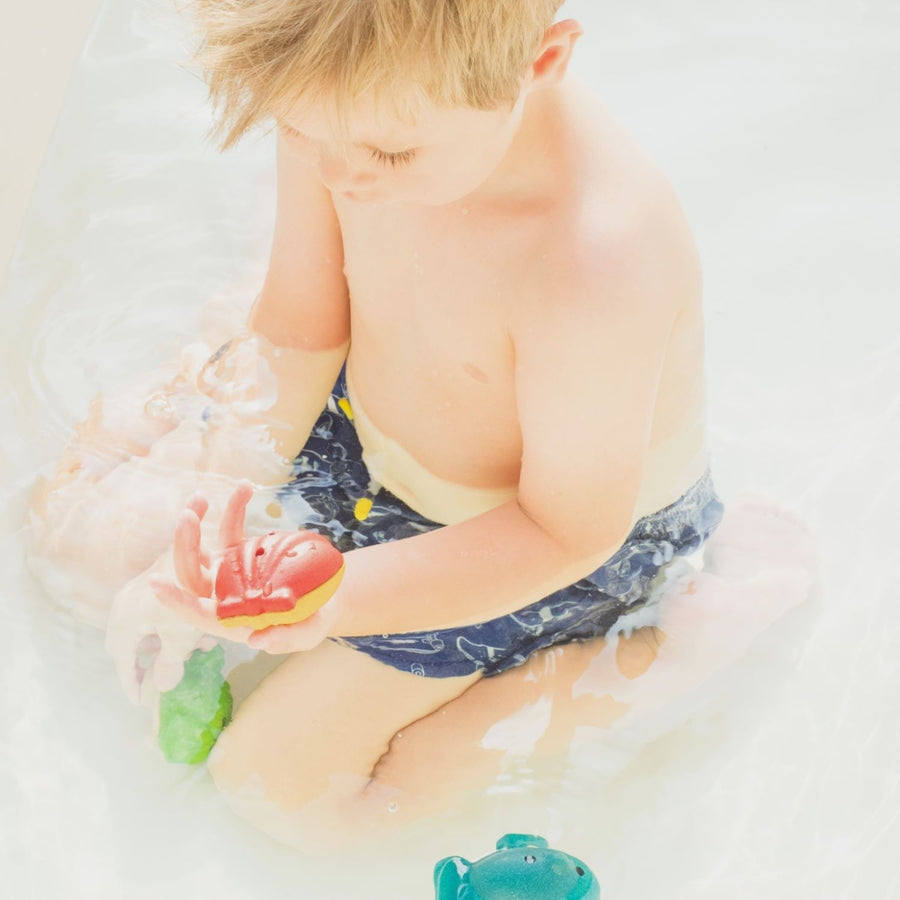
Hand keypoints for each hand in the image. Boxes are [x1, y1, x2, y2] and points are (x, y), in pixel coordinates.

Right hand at [105, 552, 217, 731]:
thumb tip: (161, 688)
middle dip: (143, 663)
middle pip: (125, 644)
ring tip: (184, 654)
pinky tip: (187, 631)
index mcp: (125, 622)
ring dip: (158, 643)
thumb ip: (170, 664)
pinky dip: (162, 627)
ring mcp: (134, 591)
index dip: (131, 683)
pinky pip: (148, 613)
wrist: (197, 549)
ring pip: (140, 627)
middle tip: (154, 679)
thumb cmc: (190, 597)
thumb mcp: (182, 636)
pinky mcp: (150, 580)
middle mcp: (123, 604)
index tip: (139, 701)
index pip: (122, 661)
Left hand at [150, 482, 341, 654]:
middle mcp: (222, 595)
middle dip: (184, 546)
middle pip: (191, 573)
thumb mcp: (308, 633)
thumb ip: (286, 639)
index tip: (156, 583)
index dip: (176, 601)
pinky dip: (234, 507)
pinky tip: (244, 488)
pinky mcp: (240, 552)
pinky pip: (231, 527)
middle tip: (188, 517)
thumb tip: (258, 641)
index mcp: (232, 618)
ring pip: (200, 549)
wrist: (323, 594)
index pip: (198, 612)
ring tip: (200, 498)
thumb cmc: (313, 620)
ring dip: (195, 523)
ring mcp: (228, 571)